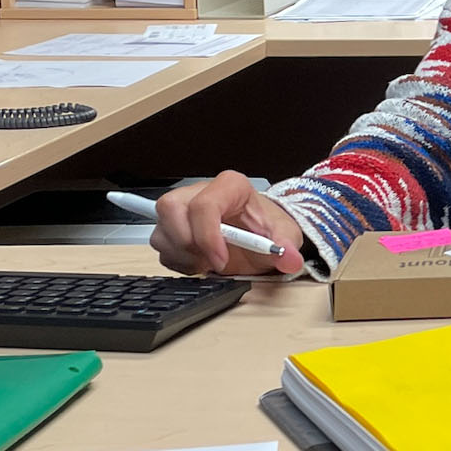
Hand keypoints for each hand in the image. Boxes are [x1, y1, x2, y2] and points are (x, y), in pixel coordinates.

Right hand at [150, 170, 306, 276]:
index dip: (208, 236)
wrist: (259, 235)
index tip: (221, 261)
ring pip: (161, 230)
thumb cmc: (266, 228)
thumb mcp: (284, 236)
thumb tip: (289, 259)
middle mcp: (200, 191)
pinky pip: (161, 247)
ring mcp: (182, 208)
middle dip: (187, 244)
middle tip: (210, 262)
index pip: (204, 204)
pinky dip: (178, 263)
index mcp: (230, 186)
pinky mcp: (171, 227)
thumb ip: (287, 247)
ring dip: (182, 256)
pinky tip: (199, 263)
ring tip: (208, 263)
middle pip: (171, 209)